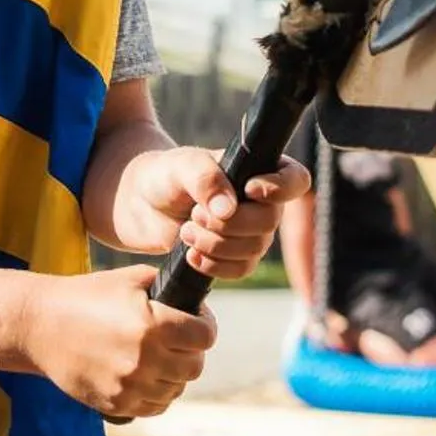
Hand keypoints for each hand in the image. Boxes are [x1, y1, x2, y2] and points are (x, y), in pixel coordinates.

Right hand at [29, 266, 217, 418]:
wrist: (40, 326)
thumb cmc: (85, 296)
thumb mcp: (129, 280)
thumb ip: (166, 286)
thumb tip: (195, 296)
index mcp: (153, 325)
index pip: (205, 336)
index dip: (205, 326)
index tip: (198, 322)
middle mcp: (145, 359)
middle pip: (195, 366)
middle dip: (191, 351)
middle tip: (180, 340)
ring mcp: (130, 386)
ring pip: (177, 390)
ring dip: (175, 374)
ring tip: (162, 358)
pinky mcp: (116, 405)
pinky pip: (155, 407)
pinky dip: (157, 393)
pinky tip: (147, 376)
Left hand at [135, 147, 310, 279]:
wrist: (140, 204)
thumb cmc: (165, 174)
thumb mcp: (182, 165)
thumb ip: (206, 179)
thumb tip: (229, 210)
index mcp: (259, 169)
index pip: (295, 179)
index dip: (280, 189)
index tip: (249, 190)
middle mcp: (263, 201)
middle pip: (270, 221)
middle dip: (229, 224)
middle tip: (195, 214)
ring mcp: (250, 231)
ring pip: (254, 250)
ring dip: (216, 244)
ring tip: (186, 231)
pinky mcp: (233, 256)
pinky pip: (240, 270)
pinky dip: (214, 266)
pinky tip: (190, 255)